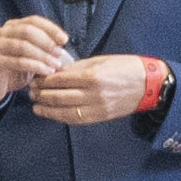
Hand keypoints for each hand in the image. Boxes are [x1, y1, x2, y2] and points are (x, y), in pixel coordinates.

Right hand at [0, 15, 70, 108]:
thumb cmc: (14, 69)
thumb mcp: (30, 55)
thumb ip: (42, 47)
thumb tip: (63, 44)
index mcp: (13, 26)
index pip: (33, 20)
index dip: (50, 28)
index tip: (64, 39)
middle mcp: (3, 32)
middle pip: (28, 30)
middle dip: (47, 42)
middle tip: (59, 54)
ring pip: (23, 45)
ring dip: (42, 55)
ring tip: (55, 65)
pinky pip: (17, 61)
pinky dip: (34, 66)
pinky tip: (45, 72)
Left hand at [26, 53, 159, 126]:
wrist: (148, 85)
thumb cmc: (125, 67)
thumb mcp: (101, 60)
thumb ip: (78, 67)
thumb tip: (57, 71)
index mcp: (93, 76)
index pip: (61, 79)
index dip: (45, 80)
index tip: (35, 78)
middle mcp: (93, 94)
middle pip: (59, 96)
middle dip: (42, 94)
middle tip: (31, 91)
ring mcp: (97, 107)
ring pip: (65, 111)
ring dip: (47, 109)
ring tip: (36, 105)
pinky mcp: (100, 117)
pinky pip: (75, 119)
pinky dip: (60, 117)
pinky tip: (51, 114)